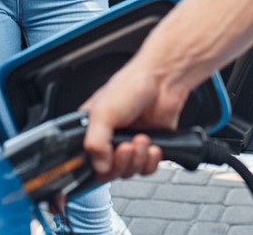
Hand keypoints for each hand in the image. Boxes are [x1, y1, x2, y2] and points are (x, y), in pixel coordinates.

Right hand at [81, 59, 188, 181]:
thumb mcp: (102, 113)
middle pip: (111, 171)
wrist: (163, 81)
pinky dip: (151, 161)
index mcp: (94, 129)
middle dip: (121, 162)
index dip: (99, 166)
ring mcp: (131, 144)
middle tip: (127, 146)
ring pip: (130, 171)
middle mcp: (111, 138)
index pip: (89, 162)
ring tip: (142, 139)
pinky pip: (147, 169)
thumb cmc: (132, 85)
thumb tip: (99, 167)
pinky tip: (153, 146)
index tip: (108, 158)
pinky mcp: (150, 147)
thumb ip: (95, 143)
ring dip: (138, 159)